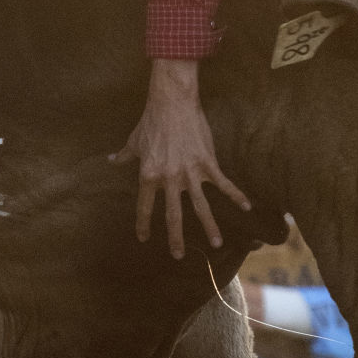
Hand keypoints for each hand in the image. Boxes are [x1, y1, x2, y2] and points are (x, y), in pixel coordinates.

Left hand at [110, 59, 250, 258]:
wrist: (172, 101)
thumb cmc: (151, 120)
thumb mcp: (134, 141)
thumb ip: (124, 155)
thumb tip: (111, 160)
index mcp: (149, 175)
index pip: (144, 206)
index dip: (143, 224)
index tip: (143, 238)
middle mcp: (170, 179)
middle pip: (173, 215)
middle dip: (175, 238)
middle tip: (179, 255)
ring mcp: (190, 172)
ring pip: (201, 206)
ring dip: (209, 226)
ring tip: (216, 243)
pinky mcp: (208, 162)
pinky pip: (223, 183)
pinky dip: (236, 195)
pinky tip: (247, 207)